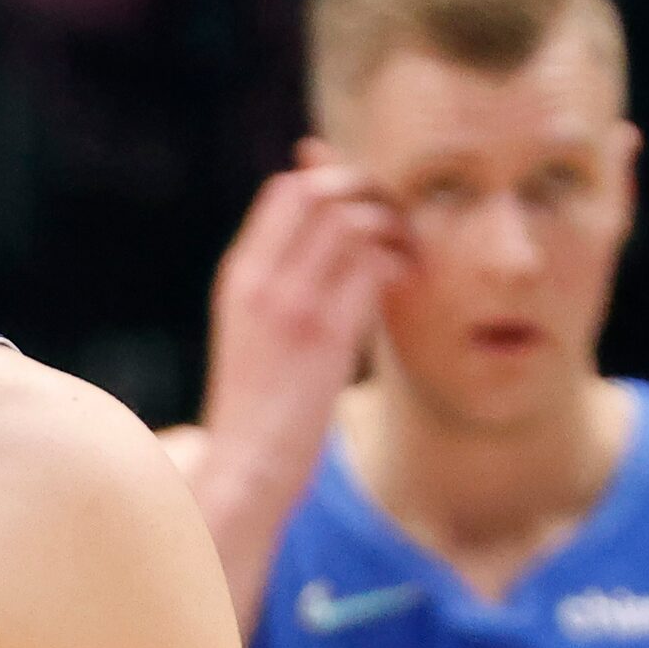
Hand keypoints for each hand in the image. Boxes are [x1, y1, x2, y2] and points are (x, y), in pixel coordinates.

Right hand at [198, 141, 408, 496]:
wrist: (246, 465)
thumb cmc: (259, 404)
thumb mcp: (253, 331)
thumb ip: (280, 284)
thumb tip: (321, 251)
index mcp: (241, 275)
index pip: (288, 189)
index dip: (336, 182)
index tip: (367, 207)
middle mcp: (261, 280)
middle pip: (322, 192)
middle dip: (370, 193)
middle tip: (398, 220)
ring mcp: (292, 305)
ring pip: (351, 222)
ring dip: (391, 226)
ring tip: (407, 251)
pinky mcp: (326, 336)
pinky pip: (372, 268)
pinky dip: (398, 262)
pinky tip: (406, 280)